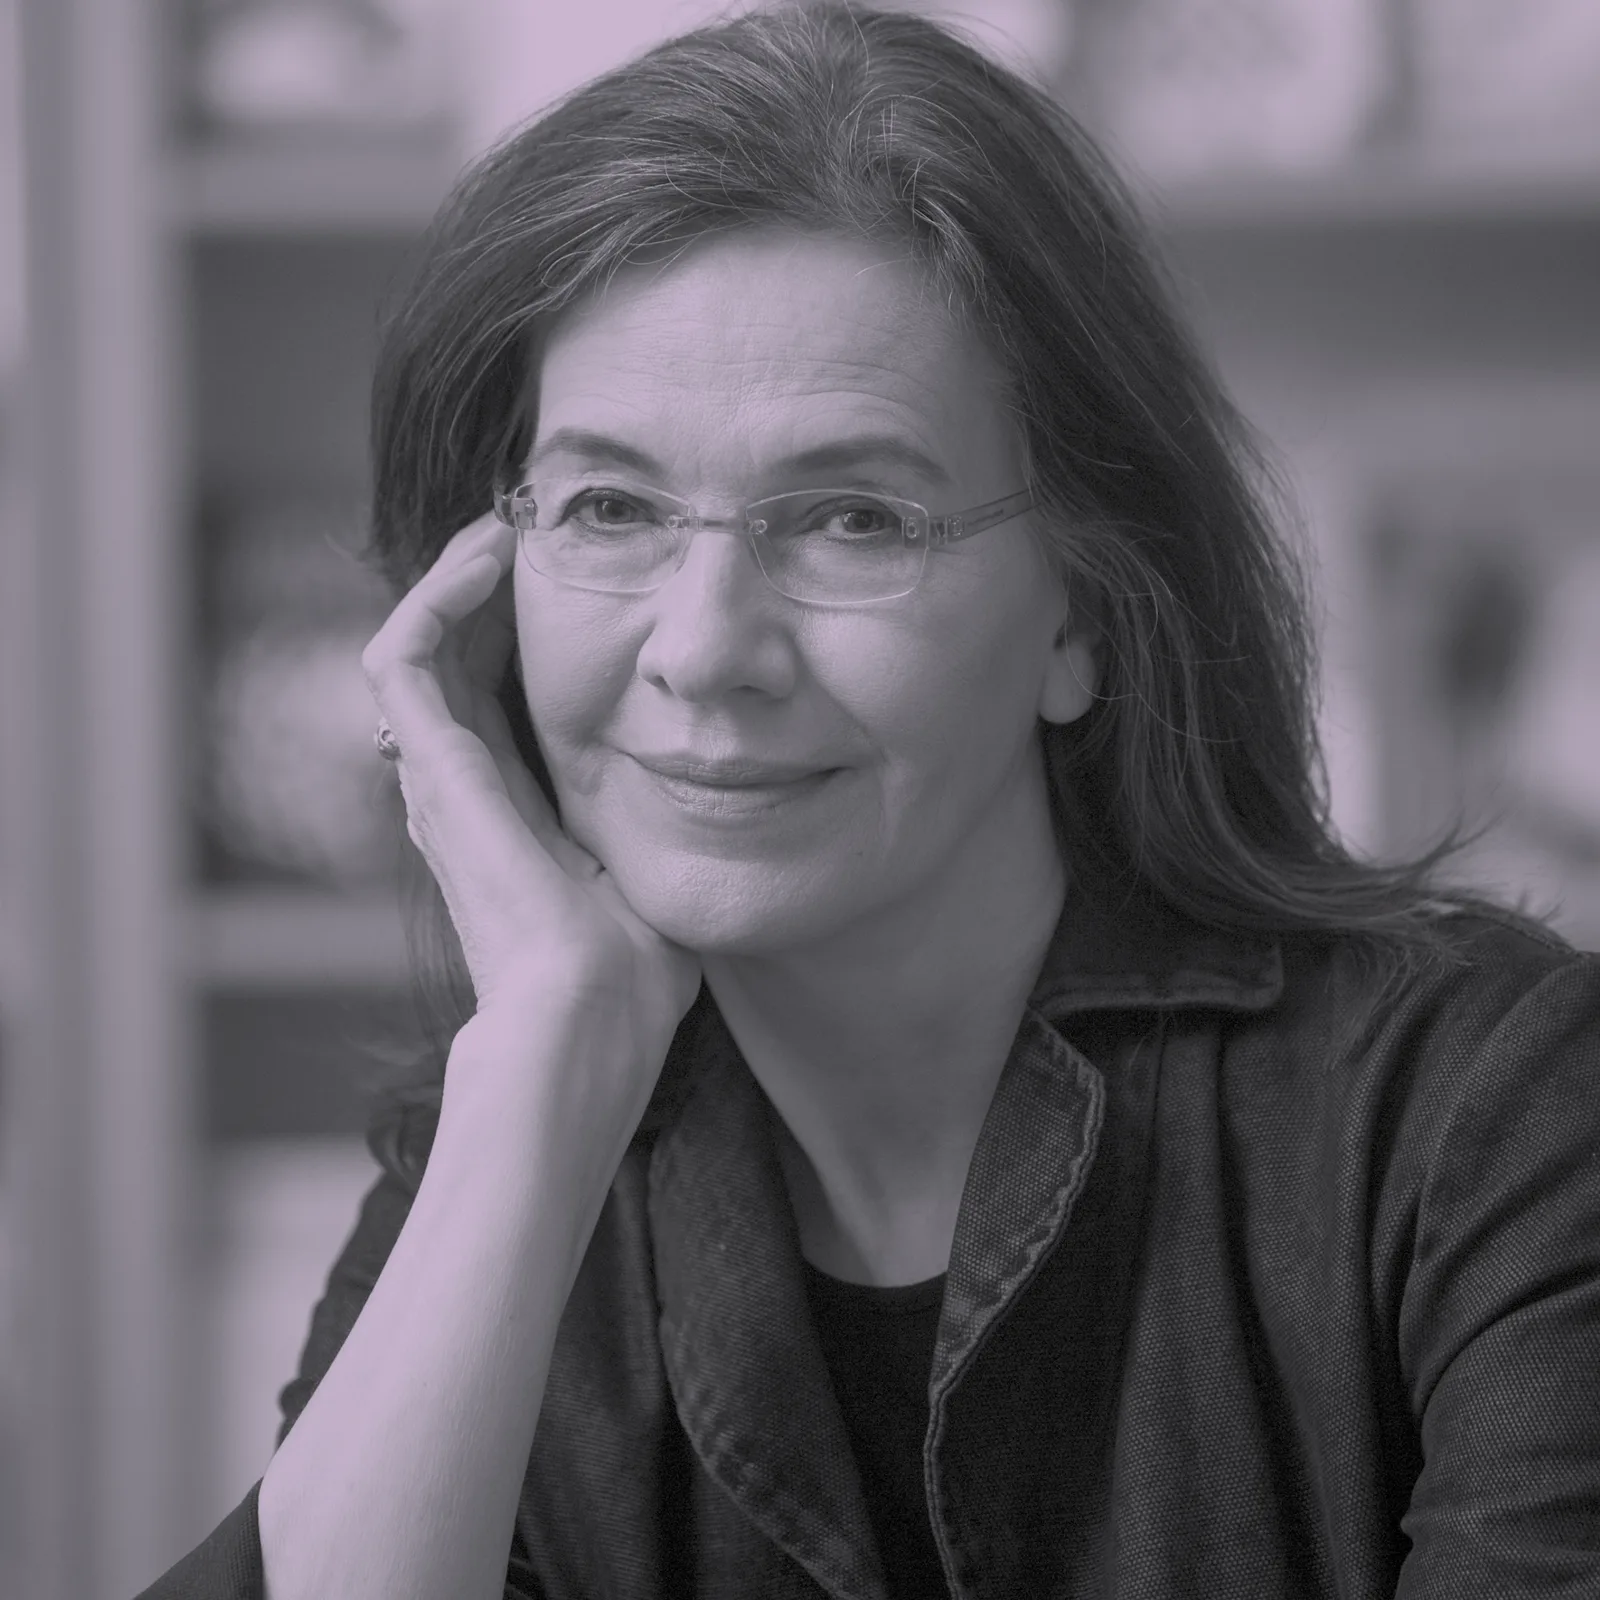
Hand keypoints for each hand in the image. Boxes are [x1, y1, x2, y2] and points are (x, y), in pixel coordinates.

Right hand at [361, 512, 702, 1065]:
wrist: (588, 1022)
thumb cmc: (629, 977)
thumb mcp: (649, 873)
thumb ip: (651, 827)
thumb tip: (711, 792)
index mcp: (511, 811)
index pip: (496, 697)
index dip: (521, 633)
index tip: (573, 577)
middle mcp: (463, 789)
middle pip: (453, 662)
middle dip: (486, 593)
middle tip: (533, 534)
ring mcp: (439, 779)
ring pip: (415, 646)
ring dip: (453, 579)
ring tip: (506, 529)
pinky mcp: (433, 770)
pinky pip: (402, 656)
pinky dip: (434, 596)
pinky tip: (489, 557)